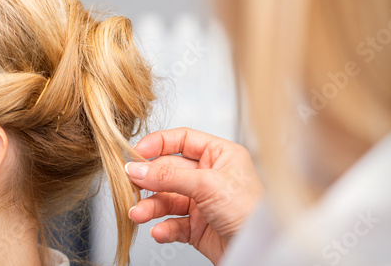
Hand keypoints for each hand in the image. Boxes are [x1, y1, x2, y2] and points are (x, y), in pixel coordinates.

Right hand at [125, 128, 263, 264]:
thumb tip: (138, 168)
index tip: (136, 153)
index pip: (182, 140)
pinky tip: (159, 231)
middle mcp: (209, 176)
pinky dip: (163, 227)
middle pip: (169, 170)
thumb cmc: (251, 212)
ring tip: (138, 213)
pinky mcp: (197, 226)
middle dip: (149, 180)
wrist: (261, 251)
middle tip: (130, 184)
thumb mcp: (208, 184)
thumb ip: (170, 175)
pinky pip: (173, 223)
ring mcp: (202, 201)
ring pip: (167, 198)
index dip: (158, 143)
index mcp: (219, 155)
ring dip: (151, 206)